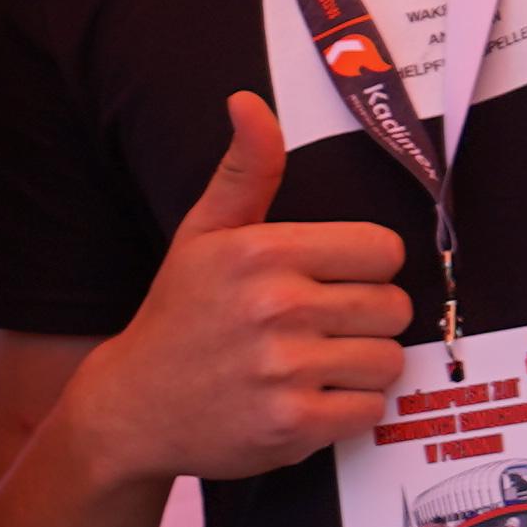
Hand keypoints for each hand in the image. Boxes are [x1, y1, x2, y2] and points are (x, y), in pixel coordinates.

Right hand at [48, 95, 416, 487]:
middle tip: (321, 330)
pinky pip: (369, 409)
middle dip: (367, 320)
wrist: (132, 407)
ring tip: (315, 366)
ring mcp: (284, 370)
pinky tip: (308, 400)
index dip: (367, 268)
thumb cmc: (179, 315)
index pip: (383, 250)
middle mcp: (275, 306)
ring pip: (388, 360)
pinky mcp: (291, 425)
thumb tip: (249, 101)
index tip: (335, 282)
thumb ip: (245, 170)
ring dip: (361, 367)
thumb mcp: (203, 234)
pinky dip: (348, 410)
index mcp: (261, 252)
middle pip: (393, 307)